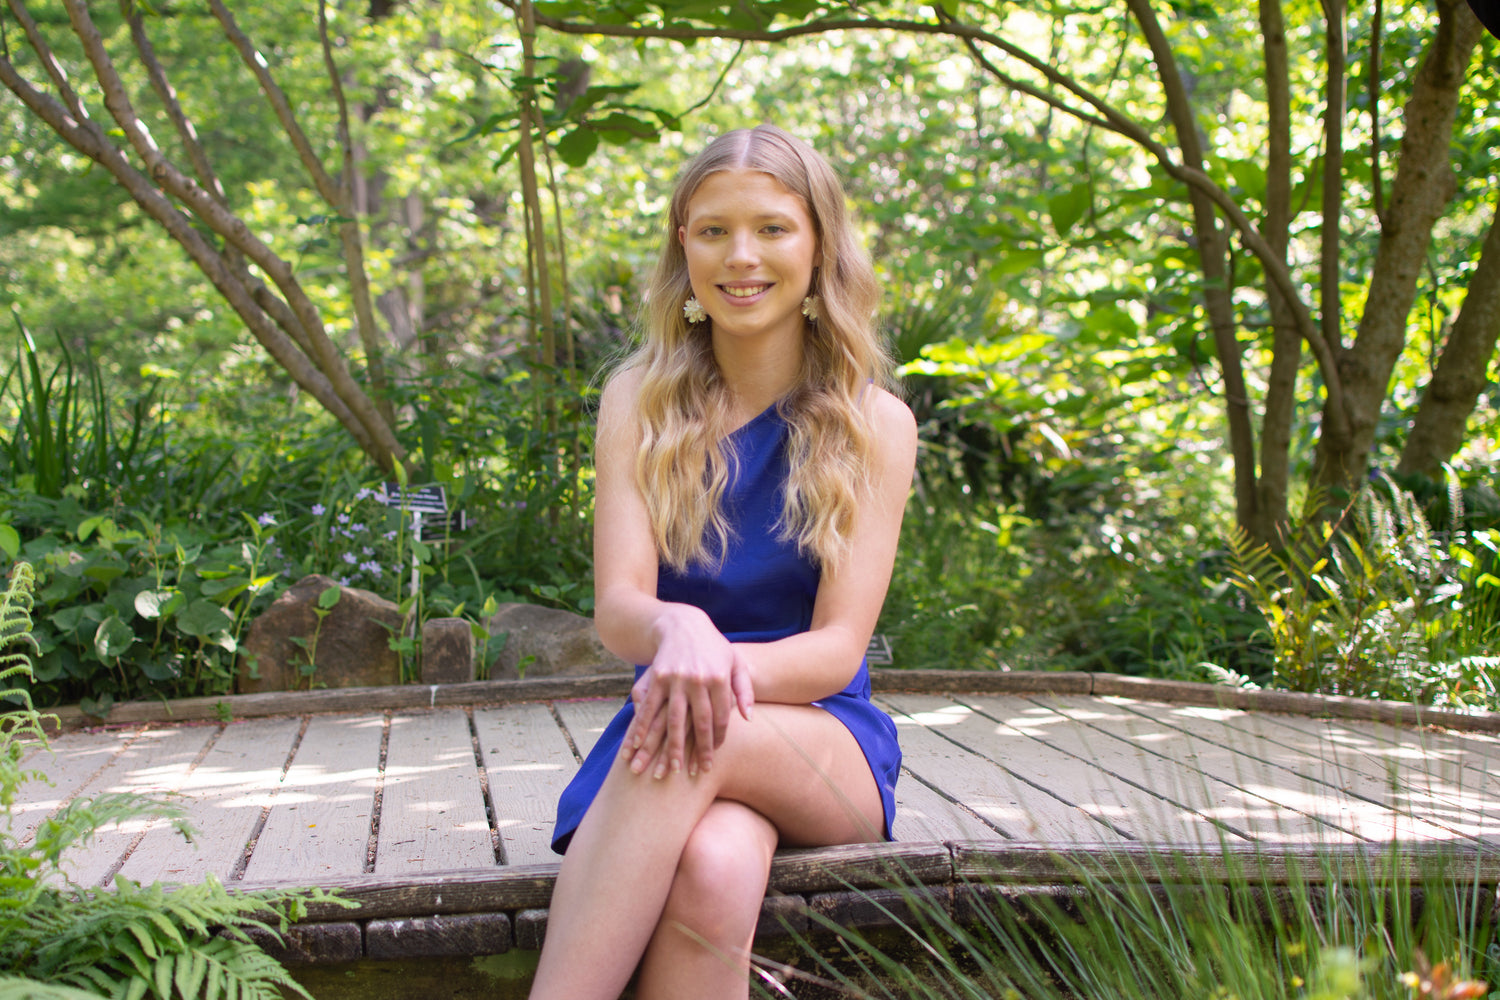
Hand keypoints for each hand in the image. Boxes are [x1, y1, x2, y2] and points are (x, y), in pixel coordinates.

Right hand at [620, 609, 753, 777]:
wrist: (682, 624)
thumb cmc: (713, 647)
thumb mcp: (735, 662)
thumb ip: (745, 690)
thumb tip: (748, 718)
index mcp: (719, 678)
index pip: (721, 717)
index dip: (717, 739)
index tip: (713, 756)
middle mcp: (698, 679)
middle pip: (699, 723)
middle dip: (697, 751)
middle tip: (696, 773)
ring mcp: (675, 679)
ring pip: (673, 720)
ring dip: (670, 747)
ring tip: (669, 770)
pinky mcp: (657, 677)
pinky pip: (649, 708)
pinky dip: (642, 729)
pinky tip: (638, 746)